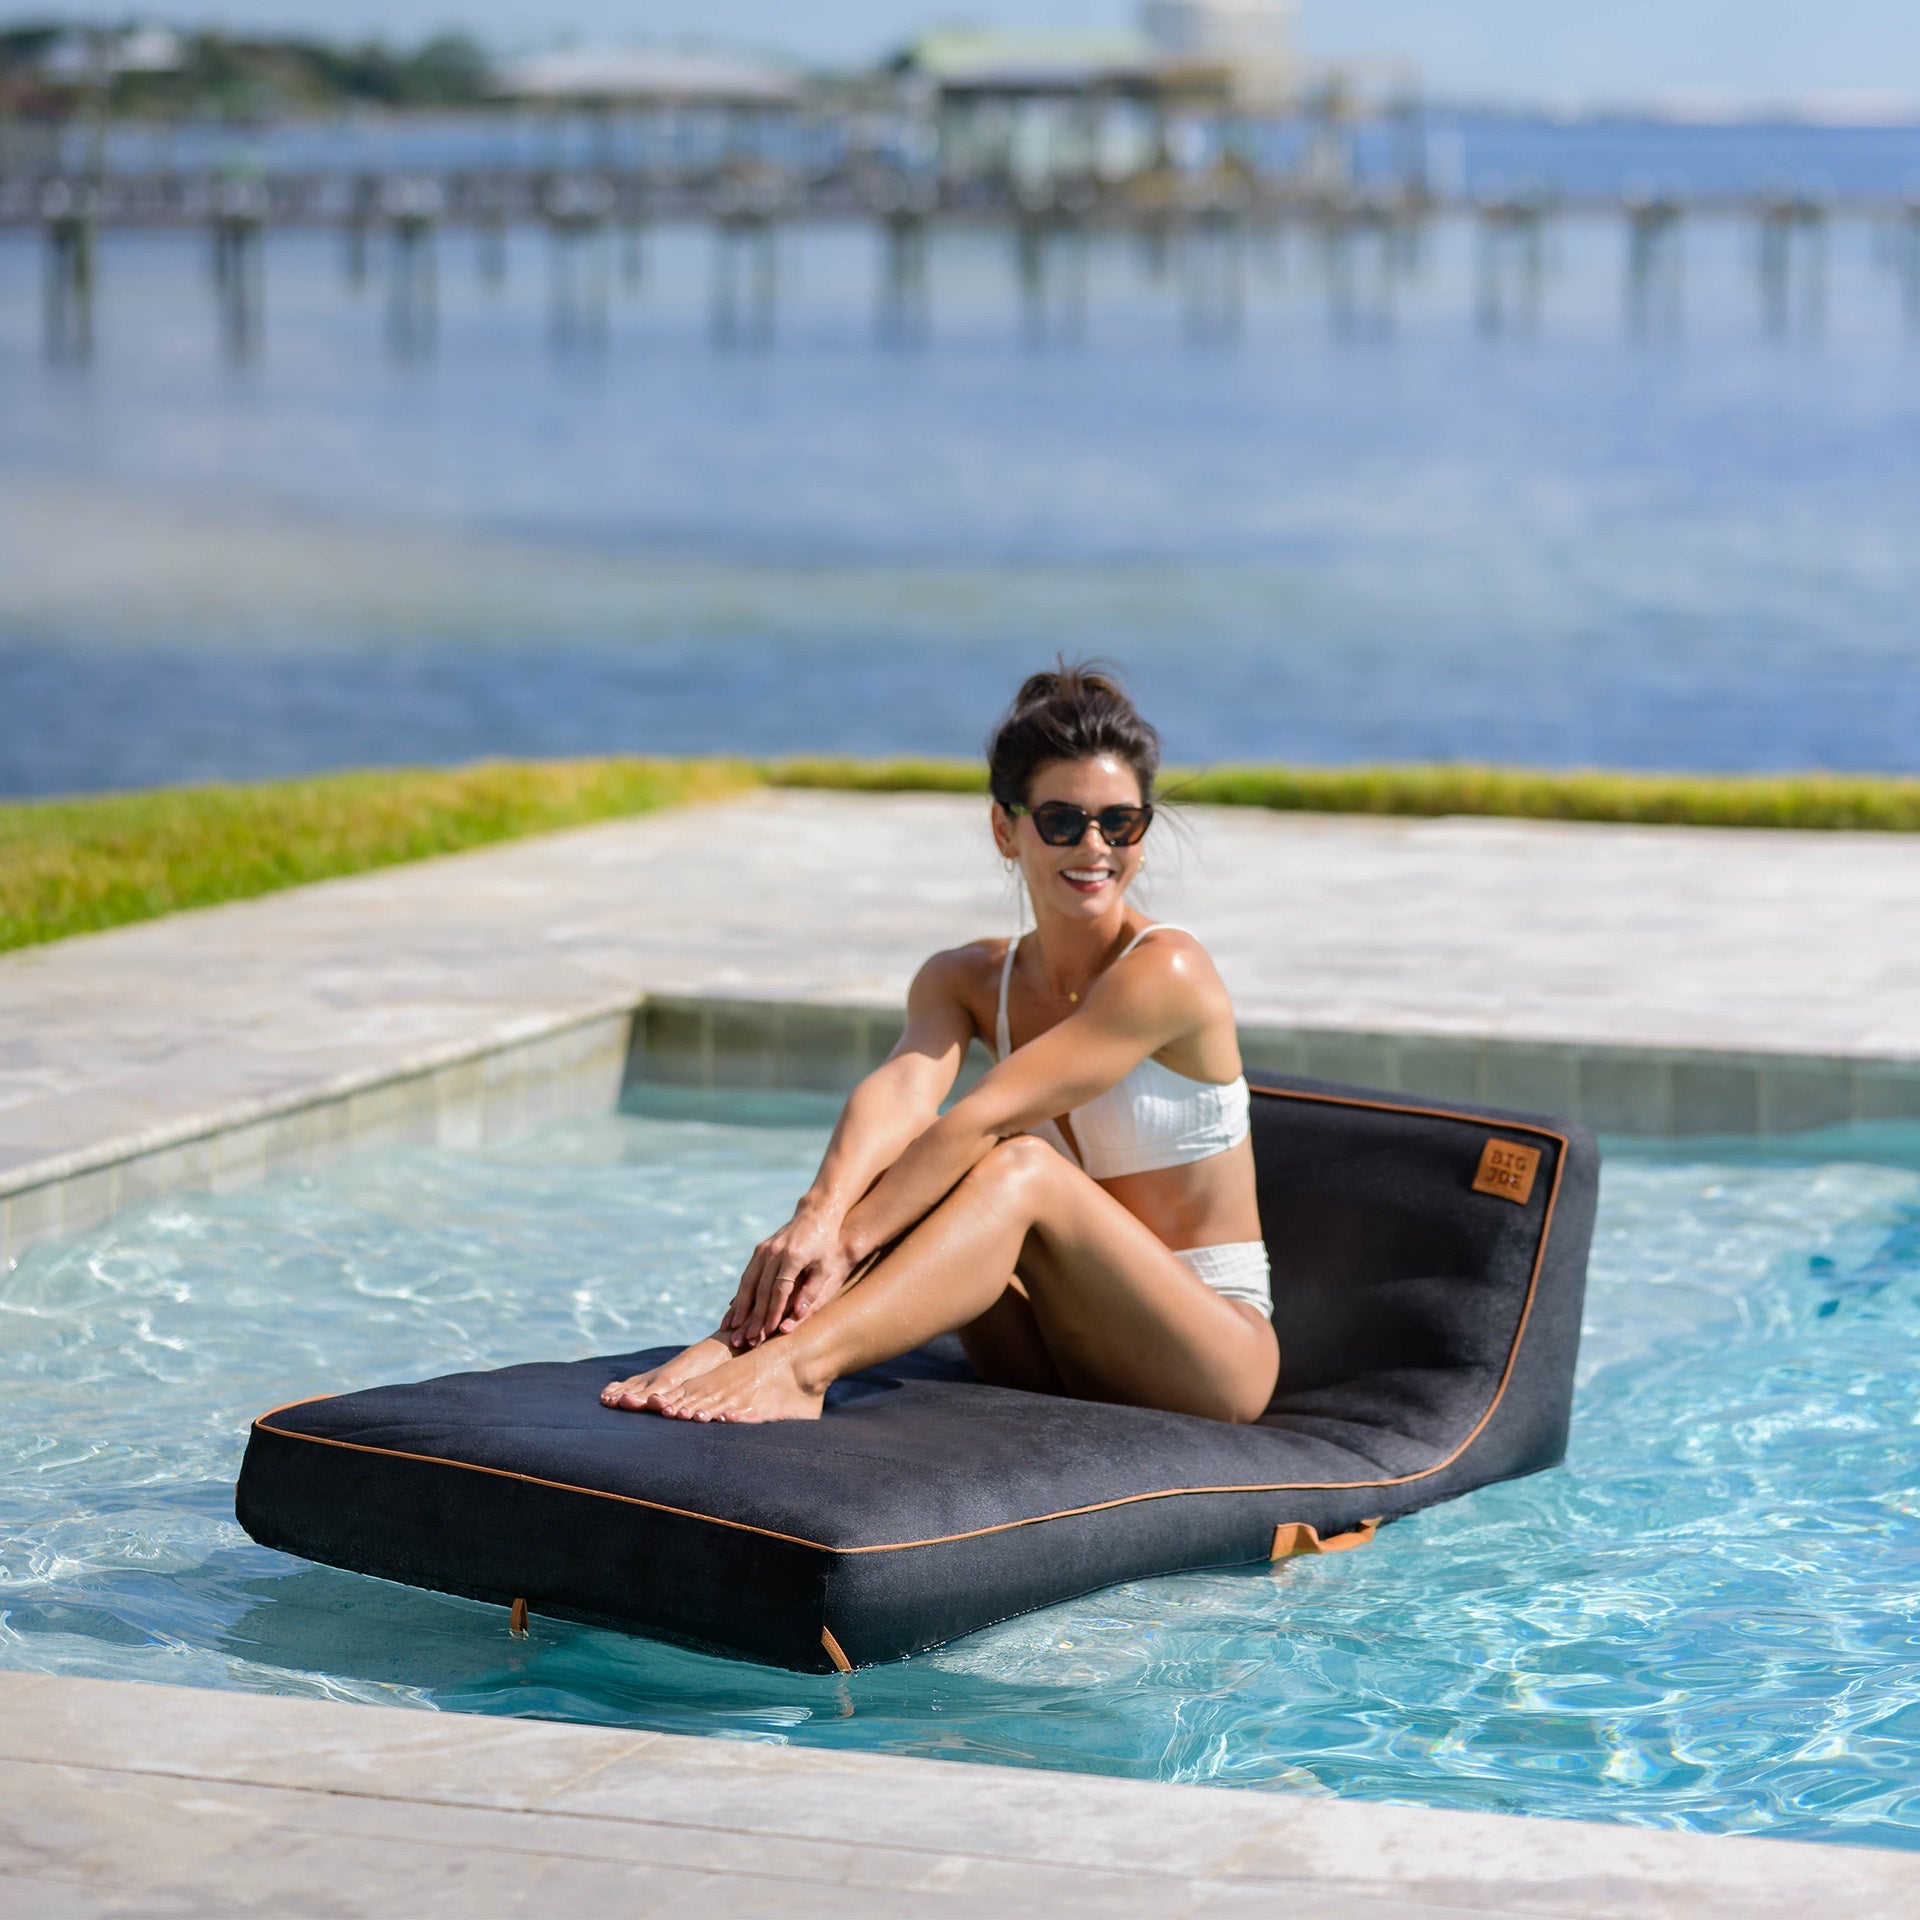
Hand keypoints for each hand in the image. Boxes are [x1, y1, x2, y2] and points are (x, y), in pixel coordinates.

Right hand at [723, 1206, 853, 1347]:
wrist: (815, 1215)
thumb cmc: (825, 1246)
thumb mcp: (826, 1268)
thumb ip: (812, 1292)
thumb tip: (797, 1316)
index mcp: (793, 1257)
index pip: (779, 1290)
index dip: (772, 1313)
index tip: (766, 1333)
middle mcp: (775, 1252)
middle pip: (761, 1290)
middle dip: (753, 1317)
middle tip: (745, 1339)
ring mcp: (764, 1250)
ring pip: (748, 1283)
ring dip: (740, 1308)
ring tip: (731, 1329)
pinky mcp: (759, 1250)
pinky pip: (747, 1275)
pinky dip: (740, 1295)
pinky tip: (734, 1310)